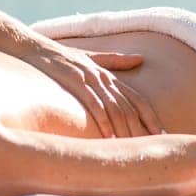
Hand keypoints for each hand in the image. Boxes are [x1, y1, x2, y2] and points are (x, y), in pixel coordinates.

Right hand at [17, 41, 163, 137]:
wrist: (34, 47)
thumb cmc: (62, 56)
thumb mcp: (91, 58)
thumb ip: (115, 61)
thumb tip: (140, 59)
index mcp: (109, 76)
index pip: (138, 99)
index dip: (151, 117)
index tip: (162, 135)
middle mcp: (104, 77)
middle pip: (130, 106)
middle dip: (142, 129)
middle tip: (154, 149)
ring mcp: (90, 79)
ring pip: (115, 107)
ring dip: (125, 129)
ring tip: (134, 149)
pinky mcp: (75, 81)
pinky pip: (93, 104)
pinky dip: (102, 121)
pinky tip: (108, 137)